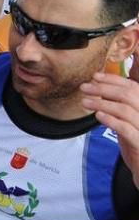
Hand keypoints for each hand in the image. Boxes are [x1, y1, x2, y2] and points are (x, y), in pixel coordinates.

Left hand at [80, 71, 138, 186]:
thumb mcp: (127, 120)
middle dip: (103, 89)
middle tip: (84, 87)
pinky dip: (111, 120)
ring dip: (102, 104)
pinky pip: (126, 129)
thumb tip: (99, 88)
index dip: (113, 80)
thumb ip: (118, 106)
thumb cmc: (135, 142)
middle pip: (128, 95)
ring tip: (85, 102)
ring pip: (125, 110)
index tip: (95, 76)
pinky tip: (98, 116)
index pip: (132, 87)